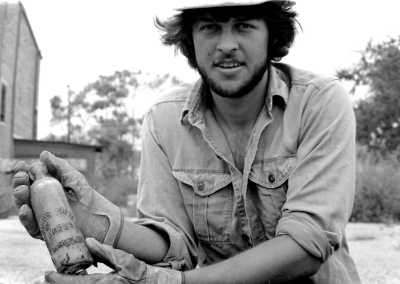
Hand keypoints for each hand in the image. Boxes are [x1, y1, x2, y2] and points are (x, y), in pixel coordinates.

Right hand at [13, 151, 123, 246]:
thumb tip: (43, 154)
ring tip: (22, 190)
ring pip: (24, 207)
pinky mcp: (43, 230)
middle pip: (23, 191)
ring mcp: (40, 215)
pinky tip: (25, 209)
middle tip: (21, 177)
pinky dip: (25, 217)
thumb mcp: (73, 177)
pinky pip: (31, 225)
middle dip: (19, 183)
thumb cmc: (84, 194)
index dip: (22, 171)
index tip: (21, 165)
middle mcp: (39, 200)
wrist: (97, 215)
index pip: (28, 178)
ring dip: (19, 198)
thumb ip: (59, 166)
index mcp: (44, 186)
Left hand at [44, 238, 182, 283]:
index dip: (59, 279)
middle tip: (49, 276)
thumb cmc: (141, 272)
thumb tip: (87, 241)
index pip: (75, 283)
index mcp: (105, 282)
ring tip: (59, 277)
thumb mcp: (124, 259)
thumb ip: (105, 251)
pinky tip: (77, 279)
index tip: (47, 274)